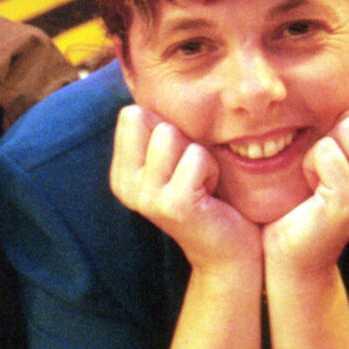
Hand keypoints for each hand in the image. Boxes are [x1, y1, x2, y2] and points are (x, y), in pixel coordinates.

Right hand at [110, 105, 261, 271]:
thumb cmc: (205, 196)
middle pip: (149, 119)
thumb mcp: (173, 159)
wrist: (227, 251)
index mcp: (121, 173)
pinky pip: (196, 156)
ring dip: (198, 154)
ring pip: (171, 134)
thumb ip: (155, 131)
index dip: (165, 128)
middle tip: (191, 174)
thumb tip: (141, 98)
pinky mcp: (173, 205)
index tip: (177, 162)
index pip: (132, 114)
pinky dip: (211, 170)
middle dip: (181, 139)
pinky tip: (210, 195)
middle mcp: (125, 185)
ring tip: (201, 183)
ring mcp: (146, 197)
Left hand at [264, 95, 348, 275]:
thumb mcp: (341, 152)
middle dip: (337, 131)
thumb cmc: (312, 194)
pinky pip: (325, 152)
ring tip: (320, 181)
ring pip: (344, 129)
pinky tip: (312, 192)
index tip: (343, 153)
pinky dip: (309, 166)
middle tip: (329, 167)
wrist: (296, 250)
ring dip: (319, 151)